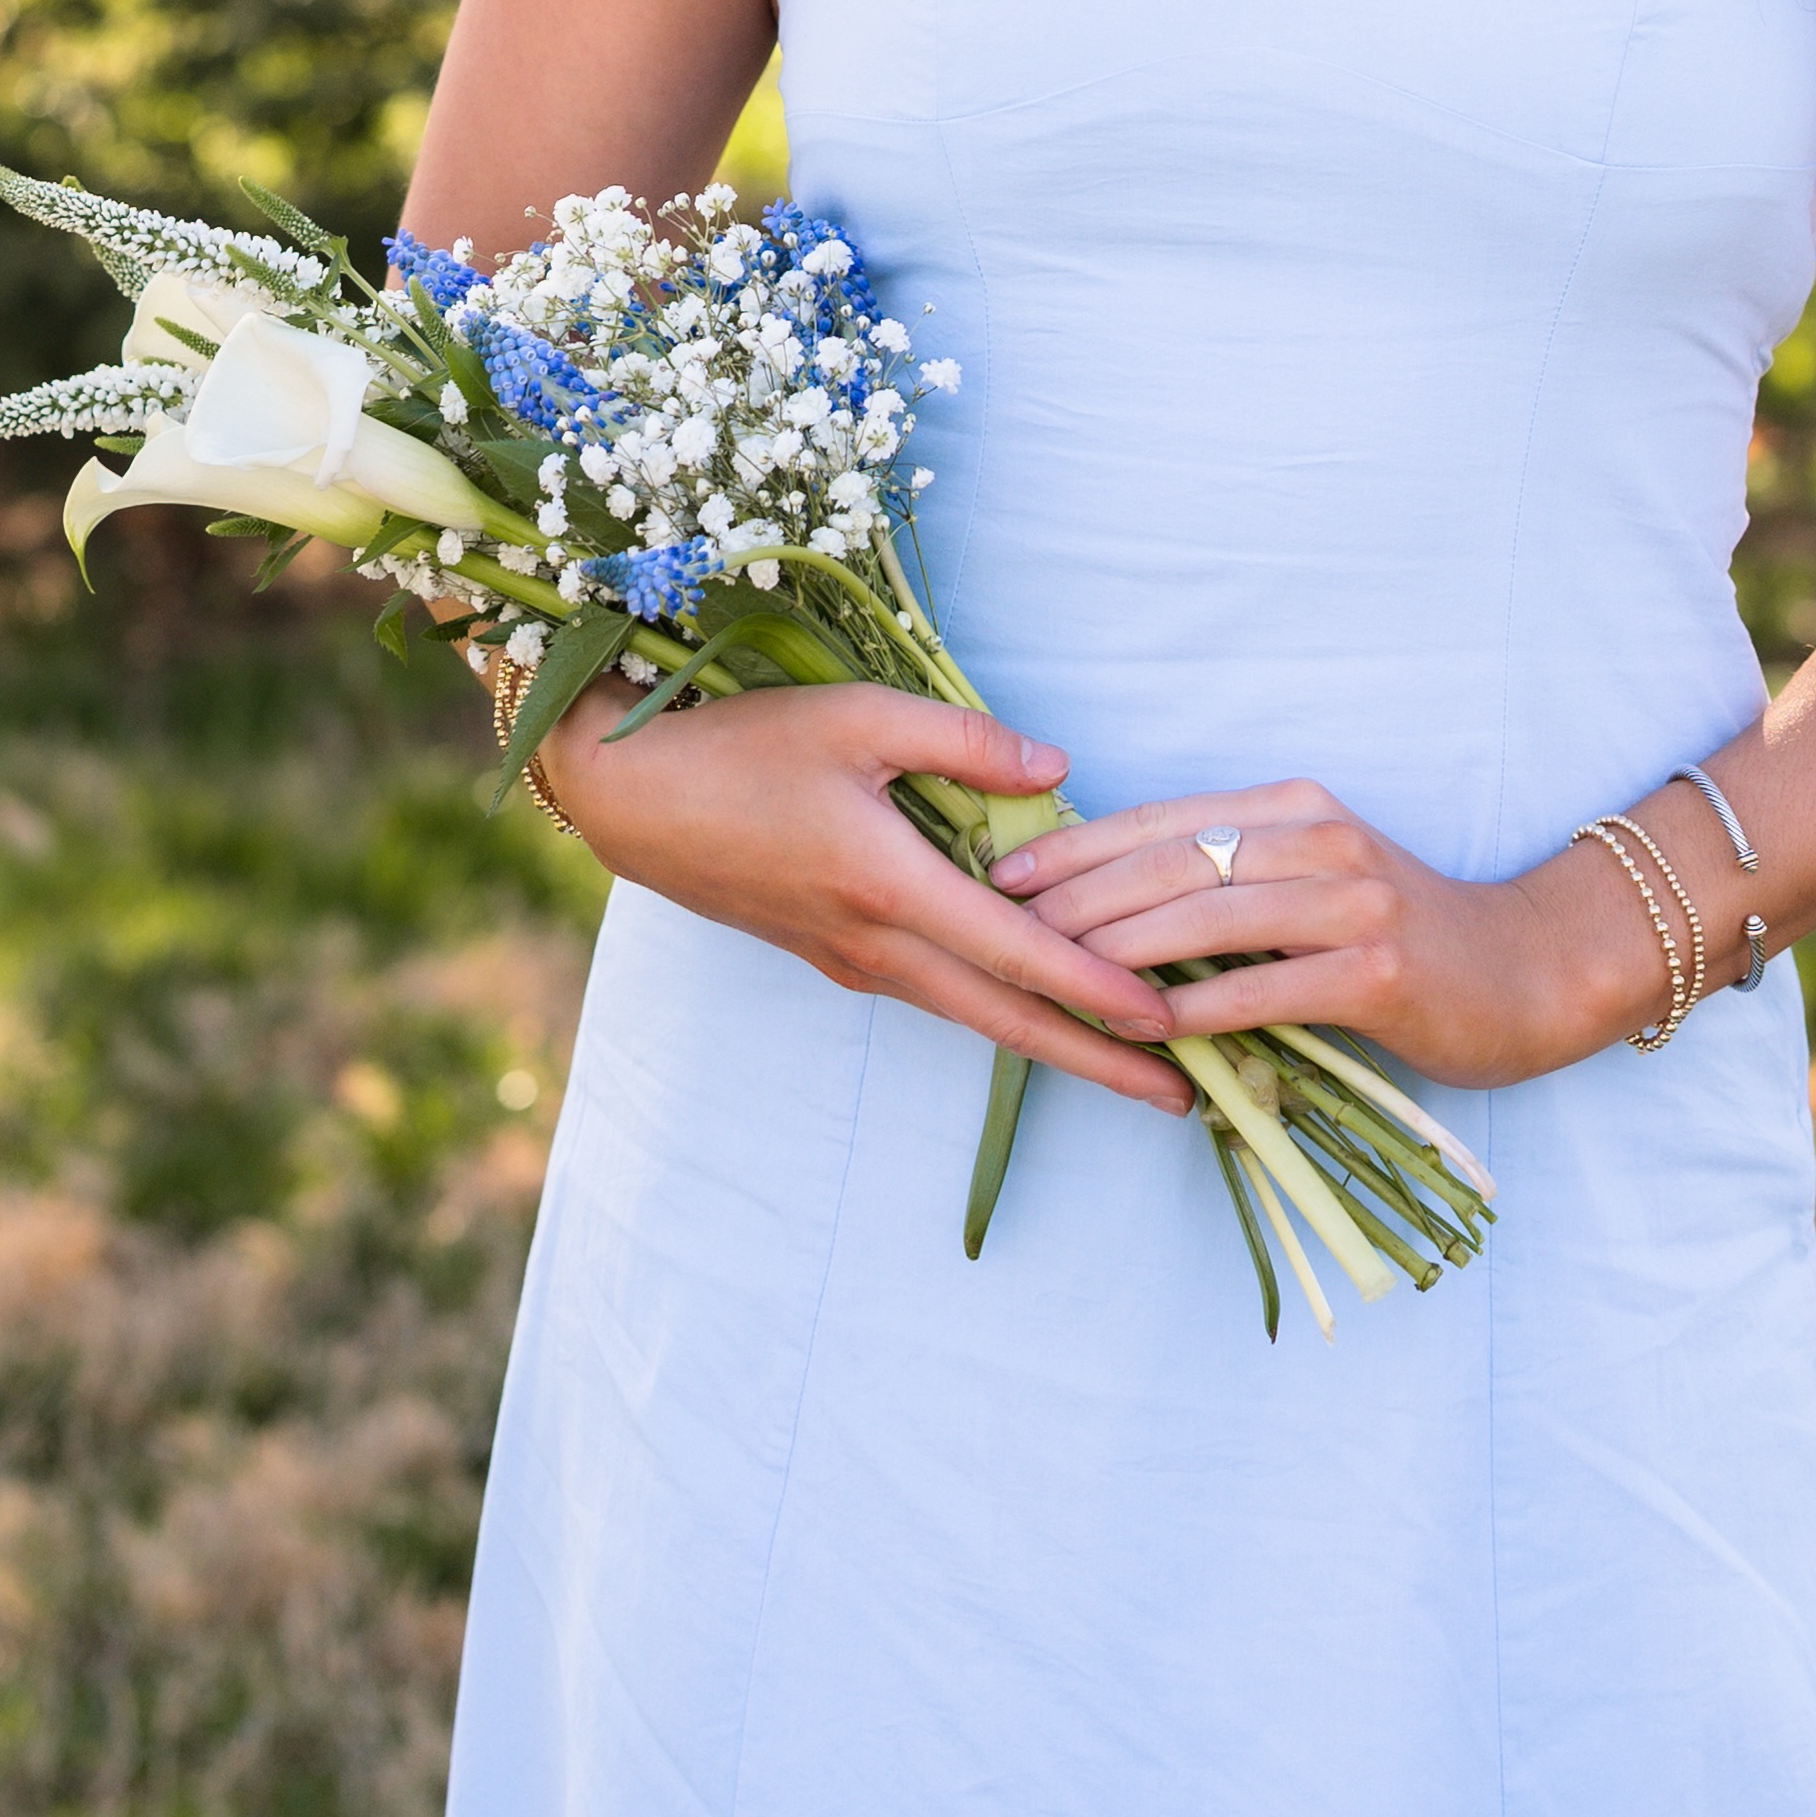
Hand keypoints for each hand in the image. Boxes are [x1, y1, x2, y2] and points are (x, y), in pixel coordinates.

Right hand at [550, 681, 1195, 1115]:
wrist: (630, 799)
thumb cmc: (741, 745)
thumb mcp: (858, 717)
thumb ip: (964, 743)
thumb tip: (1058, 772)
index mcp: (888, 885)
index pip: (1016, 952)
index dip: (1099, 989)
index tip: (1170, 1022)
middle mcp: (877, 944)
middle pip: (1008, 1020)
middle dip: (1100, 1063)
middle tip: (1184, 1099)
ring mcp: (854, 961)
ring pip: (974, 1015)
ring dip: (1056, 1043)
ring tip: (1131, 1065)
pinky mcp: (838, 956)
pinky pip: (938, 993)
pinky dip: (1001, 1008)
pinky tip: (1038, 1004)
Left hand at [989, 777, 1670, 1090]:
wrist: (1530, 970)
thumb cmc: (1408, 934)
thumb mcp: (1318, 881)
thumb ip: (1236, 881)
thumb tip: (1113, 904)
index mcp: (1297, 807)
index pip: (1163, 817)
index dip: (1078, 845)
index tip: (1002, 869)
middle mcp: (1322, 839)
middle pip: (1173, 861)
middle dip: (1078, 894)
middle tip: (1000, 924)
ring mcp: (1354, 901)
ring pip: (1210, 916)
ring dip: (1121, 947)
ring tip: (1052, 971)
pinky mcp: (1378, 968)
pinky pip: (1268, 986)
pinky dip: (1202, 1005)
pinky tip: (1148, 1026)